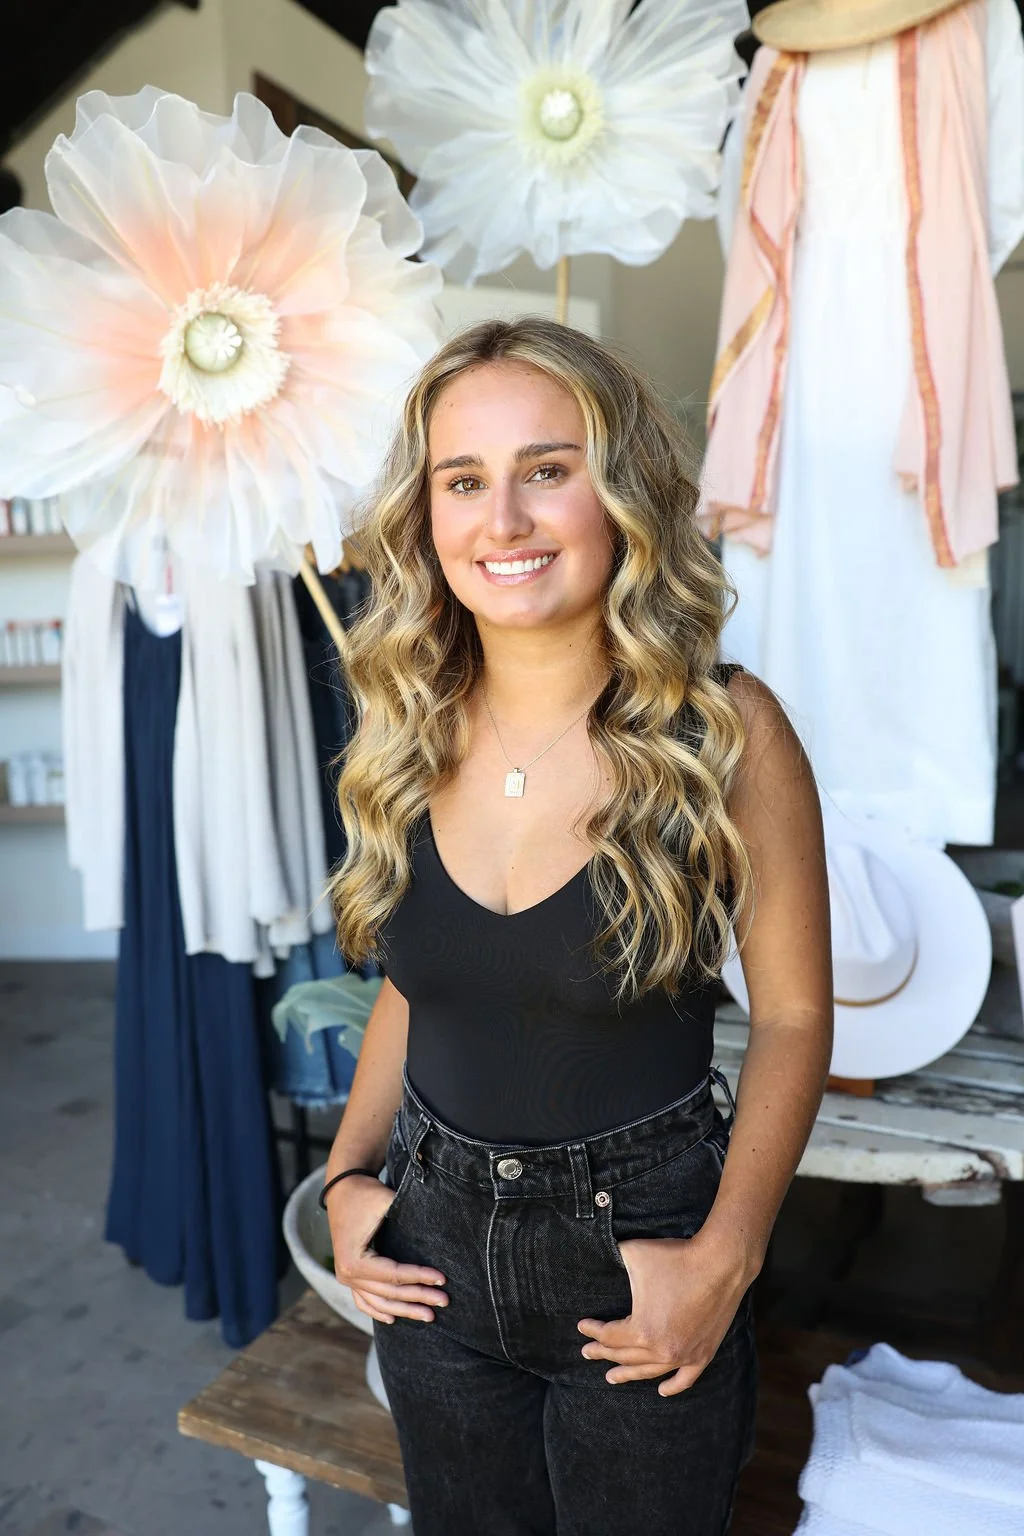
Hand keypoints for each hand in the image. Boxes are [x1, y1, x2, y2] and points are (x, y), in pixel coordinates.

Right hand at [326, 1174, 447, 1325]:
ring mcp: (346, 1278)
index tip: (442, 1279)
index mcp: (354, 1261)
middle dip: (418, 1298)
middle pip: (389, 1293)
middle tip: (444, 1302)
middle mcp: (347, 1274)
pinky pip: (364, 1300)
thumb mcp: (385, 1201)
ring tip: (429, 1316)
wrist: (344, 1188)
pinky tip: (393, 1320)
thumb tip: (439, 1221)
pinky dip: (378, 1311)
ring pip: (379, 1303)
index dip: (419, 1278)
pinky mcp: (349, 1275)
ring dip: (404, 1311)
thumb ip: (406, 1213)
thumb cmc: (366, 1194)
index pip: (394, 1276)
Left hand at [577, 1228, 751, 1396]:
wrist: (721, 1262)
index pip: (609, 1336)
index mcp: (642, 1331)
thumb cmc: (676, 1257)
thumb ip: (612, 1258)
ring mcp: (684, 1355)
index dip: (593, 1330)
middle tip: (588, 1352)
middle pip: (625, 1355)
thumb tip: (596, 1254)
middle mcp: (662, 1350)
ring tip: (612, 1377)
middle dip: (604, 1354)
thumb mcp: (634, 1254)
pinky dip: (672, 1387)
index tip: (582, 1325)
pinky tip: (661, 1390)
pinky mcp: (704, 1354)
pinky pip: (685, 1379)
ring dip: (629, 1374)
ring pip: (650, 1371)